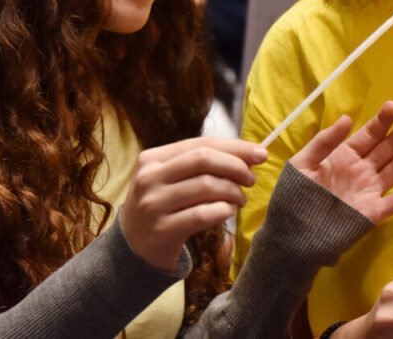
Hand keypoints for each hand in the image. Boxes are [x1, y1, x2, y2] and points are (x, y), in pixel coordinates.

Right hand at [120, 136, 266, 270]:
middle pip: (203, 159)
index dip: (235, 147)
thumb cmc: (161, 207)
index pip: (201, 143)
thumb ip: (200, 165)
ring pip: (205, 186)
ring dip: (232, 192)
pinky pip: (201, 215)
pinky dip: (222, 211)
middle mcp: (150, 177)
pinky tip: (228, 212)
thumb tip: (248, 155)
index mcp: (153, 158)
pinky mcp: (162, 230)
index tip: (260, 153)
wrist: (132, 248)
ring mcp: (154, 204)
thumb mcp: (169, 179)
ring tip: (240, 199)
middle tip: (251, 179)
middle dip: (236, 166)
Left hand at [291, 101, 392, 223]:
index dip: (381, 121)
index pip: (369, 135)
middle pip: (387, 148)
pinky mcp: (374, 212)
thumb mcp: (302, 163)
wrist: (290, 236)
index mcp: (344, 157)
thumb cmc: (293, 198)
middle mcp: (361, 171)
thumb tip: (347, 117)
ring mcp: (370, 191)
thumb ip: (324, 142)